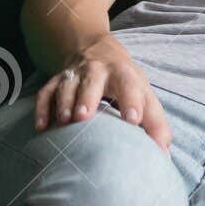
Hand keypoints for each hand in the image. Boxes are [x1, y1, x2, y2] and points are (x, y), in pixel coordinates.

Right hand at [34, 35, 171, 149]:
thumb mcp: (145, 96)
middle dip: (88, 98)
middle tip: (84, 117)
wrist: (97, 51)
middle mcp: (98, 72)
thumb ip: (156, 124)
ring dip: (64, 102)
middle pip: (93, 82)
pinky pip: (46, 93)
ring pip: (67, 86)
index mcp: (125, 76)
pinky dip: (42, 108)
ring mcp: (75, 75)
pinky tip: (41, 127)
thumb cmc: (127, 83)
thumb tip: (163, 154)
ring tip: (64, 121)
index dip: (132, 102)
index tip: (133, 120)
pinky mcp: (56, 81)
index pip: (131, 87)